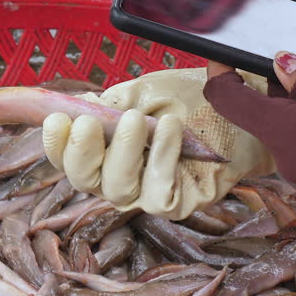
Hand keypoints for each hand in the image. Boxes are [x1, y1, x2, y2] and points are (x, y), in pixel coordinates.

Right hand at [42, 68, 273, 219]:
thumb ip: (112, 104)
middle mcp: (118, 175)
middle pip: (84, 180)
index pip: (65, 156)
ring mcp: (147, 192)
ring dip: (125, 152)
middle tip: (90, 123)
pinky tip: (172, 131)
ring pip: (118, 190)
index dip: (55, 144)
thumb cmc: (189, 100)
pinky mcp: (178, 203)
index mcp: (103, 148)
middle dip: (82, 152)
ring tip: (139, 121)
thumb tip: (80, 109)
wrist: (240, 106)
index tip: (58, 119)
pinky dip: (162, 159)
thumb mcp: (144, 92)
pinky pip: (158, 195)